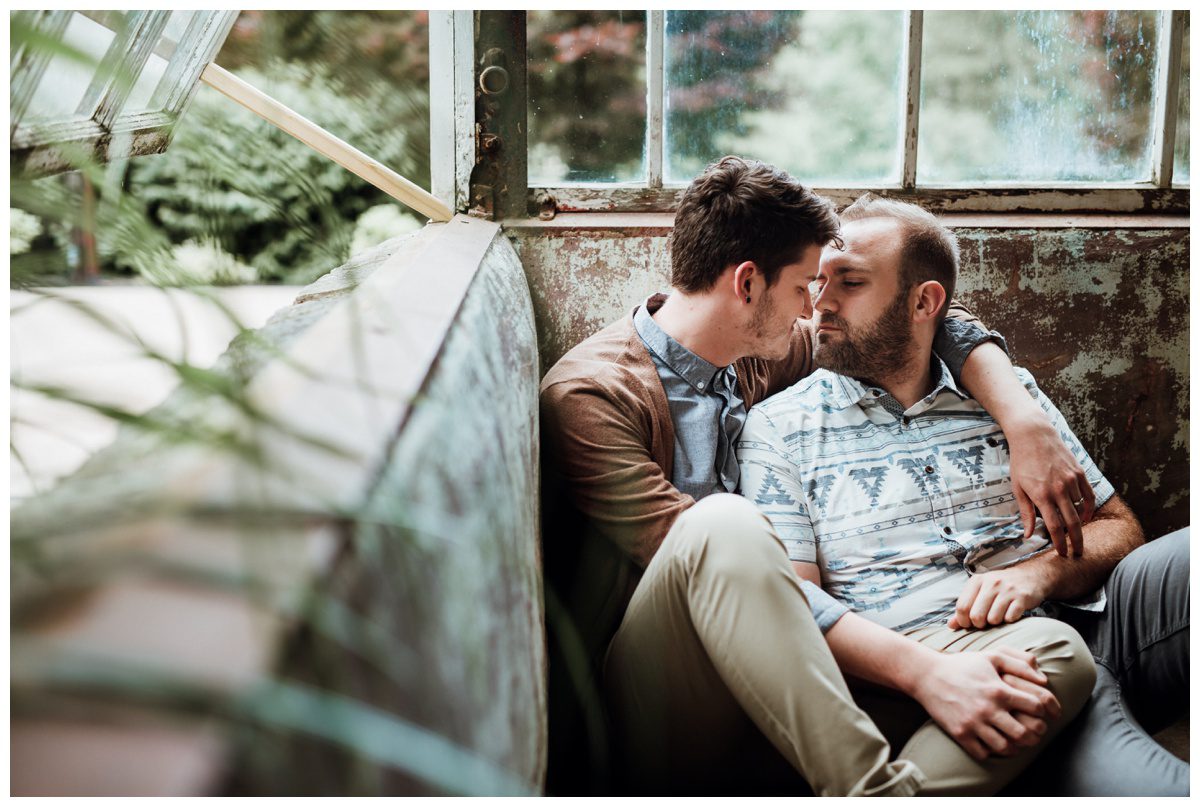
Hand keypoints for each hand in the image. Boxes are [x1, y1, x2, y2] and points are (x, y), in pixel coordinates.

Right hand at [911, 648, 1060, 761]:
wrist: (927, 675)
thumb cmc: (962, 665)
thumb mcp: (991, 657)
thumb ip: (1019, 663)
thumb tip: (1044, 679)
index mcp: (999, 690)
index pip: (1036, 707)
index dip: (1044, 711)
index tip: (1041, 712)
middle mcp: (988, 708)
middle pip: (1025, 733)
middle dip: (1035, 734)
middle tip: (1034, 731)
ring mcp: (973, 723)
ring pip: (1005, 748)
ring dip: (1015, 747)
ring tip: (1016, 741)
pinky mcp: (960, 733)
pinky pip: (983, 753)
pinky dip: (991, 752)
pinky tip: (993, 743)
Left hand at [949, 567, 1048, 629]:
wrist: (1030, 576)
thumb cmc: (1000, 587)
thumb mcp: (980, 591)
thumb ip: (965, 607)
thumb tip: (950, 626)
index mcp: (977, 581)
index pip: (962, 607)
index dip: (963, 621)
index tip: (968, 624)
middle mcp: (991, 583)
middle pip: (976, 616)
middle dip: (979, 625)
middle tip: (984, 622)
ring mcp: (1007, 590)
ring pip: (993, 619)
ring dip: (995, 622)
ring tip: (998, 615)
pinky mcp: (1022, 598)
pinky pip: (1010, 618)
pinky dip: (1009, 620)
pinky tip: (1010, 612)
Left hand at [1006, 415, 1094, 556]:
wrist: (1034, 435)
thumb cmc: (1021, 462)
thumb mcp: (1017, 488)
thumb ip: (1025, 512)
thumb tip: (1028, 535)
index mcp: (1042, 496)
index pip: (1054, 527)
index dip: (1059, 544)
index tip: (1062, 554)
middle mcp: (1059, 490)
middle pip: (1072, 523)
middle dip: (1076, 541)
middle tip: (1077, 554)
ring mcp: (1072, 481)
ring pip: (1080, 509)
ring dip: (1078, 522)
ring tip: (1075, 532)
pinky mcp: (1080, 473)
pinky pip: (1089, 495)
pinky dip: (1089, 508)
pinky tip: (1085, 516)